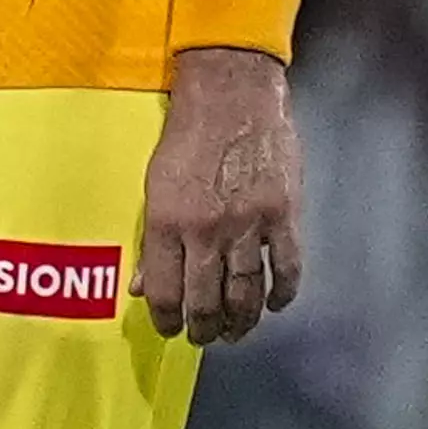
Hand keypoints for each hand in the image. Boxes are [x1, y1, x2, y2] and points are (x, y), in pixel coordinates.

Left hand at [137, 46, 302, 345]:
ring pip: (245, 293)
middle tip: (203, 336)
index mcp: (167, 220)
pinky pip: (286, 268)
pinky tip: (273, 305)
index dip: (167, 320)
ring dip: (240, 322)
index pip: (165, 292)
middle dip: (203, 329)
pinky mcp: (283, 214)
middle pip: (206, 302)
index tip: (170, 329)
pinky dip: (281, 293)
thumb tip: (141, 286)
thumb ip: (151, 239)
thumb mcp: (154, 183)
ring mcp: (248, 223)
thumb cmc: (187, 134)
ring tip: (234, 332)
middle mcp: (206, 229)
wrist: (233, 93)